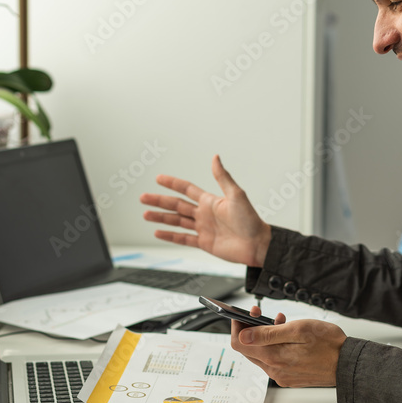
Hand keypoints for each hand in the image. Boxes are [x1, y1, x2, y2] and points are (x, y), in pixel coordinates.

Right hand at [140, 155, 271, 266]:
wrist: (257, 245)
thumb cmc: (251, 220)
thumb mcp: (236, 195)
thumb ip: (223, 177)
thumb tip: (215, 157)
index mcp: (210, 201)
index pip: (186, 189)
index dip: (172, 183)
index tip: (158, 178)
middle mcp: (204, 214)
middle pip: (176, 205)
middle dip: (159, 201)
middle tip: (143, 198)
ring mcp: (203, 229)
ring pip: (176, 221)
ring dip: (161, 218)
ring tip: (145, 214)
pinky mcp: (204, 243)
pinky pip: (183, 239)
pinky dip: (170, 236)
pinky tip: (158, 233)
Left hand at [230, 305, 346, 386]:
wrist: (349, 363)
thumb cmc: (329, 344)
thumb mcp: (297, 330)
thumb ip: (268, 334)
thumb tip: (243, 335)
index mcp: (274, 358)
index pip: (239, 344)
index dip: (237, 327)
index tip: (241, 314)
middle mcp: (274, 370)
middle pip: (248, 349)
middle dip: (250, 329)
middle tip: (260, 313)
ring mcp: (282, 375)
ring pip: (261, 354)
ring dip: (264, 337)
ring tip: (279, 322)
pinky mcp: (289, 377)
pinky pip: (273, 361)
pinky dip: (274, 346)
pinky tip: (286, 336)